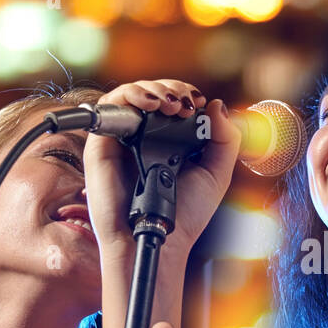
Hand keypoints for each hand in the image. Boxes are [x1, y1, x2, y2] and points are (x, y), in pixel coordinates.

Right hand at [82, 79, 239, 258]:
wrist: (160, 238)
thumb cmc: (184, 214)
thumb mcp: (216, 174)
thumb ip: (224, 141)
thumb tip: (217, 105)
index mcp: (169, 143)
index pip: (173, 103)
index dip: (186, 94)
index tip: (200, 103)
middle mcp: (144, 138)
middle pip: (152, 94)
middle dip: (172, 89)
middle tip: (187, 104)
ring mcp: (122, 140)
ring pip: (130, 95)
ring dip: (152, 88)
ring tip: (170, 103)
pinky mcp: (102, 144)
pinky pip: (109, 107)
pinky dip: (130, 95)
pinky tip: (151, 104)